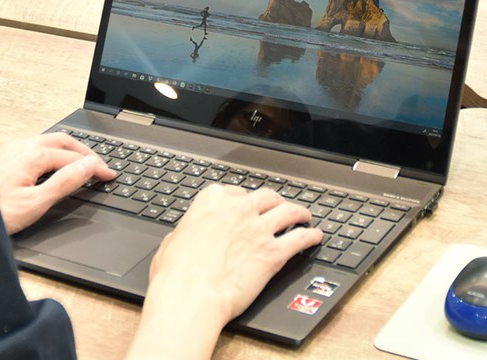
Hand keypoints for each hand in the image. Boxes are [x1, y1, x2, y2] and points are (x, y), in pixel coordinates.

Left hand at [0, 133, 115, 234]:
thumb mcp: (35, 203)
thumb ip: (65, 183)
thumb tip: (88, 167)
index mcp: (33, 155)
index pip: (75, 157)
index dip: (96, 167)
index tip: (109, 175)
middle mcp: (21, 146)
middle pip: (63, 141)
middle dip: (84, 151)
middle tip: (99, 165)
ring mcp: (9, 148)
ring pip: (47, 141)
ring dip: (68, 149)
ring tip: (80, 162)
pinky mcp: (1, 155)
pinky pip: (34, 146)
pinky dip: (52, 152)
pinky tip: (51, 163)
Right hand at [128, 185, 321, 359]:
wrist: (190, 295)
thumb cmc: (176, 274)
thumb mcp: (172, 241)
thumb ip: (186, 232)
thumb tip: (184, 236)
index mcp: (211, 201)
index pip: (235, 191)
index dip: (242, 199)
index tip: (245, 204)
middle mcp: (238, 210)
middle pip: (266, 197)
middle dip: (274, 201)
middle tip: (278, 206)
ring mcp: (258, 229)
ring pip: (288, 211)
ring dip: (299, 212)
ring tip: (304, 215)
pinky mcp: (273, 252)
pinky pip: (300, 239)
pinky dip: (310, 236)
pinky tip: (315, 237)